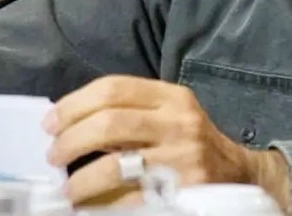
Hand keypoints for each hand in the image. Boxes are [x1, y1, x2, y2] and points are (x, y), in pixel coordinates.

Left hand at [43, 75, 291, 210]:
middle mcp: (179, 122)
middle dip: (71, 140)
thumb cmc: (190, 145)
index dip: (74, 104)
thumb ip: (129, 113)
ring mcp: (182, 158)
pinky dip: (102, 204)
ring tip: (67, 188)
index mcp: (171, 97)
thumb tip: (66, 125)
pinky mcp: (183, 191)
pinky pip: (130, 198)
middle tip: (54, 156)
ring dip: (80, 179)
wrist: (240, 175)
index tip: (50, 123)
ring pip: (115, 164)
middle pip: (110, 122)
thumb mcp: (169, 116)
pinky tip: (89, 207)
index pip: (114, 88)